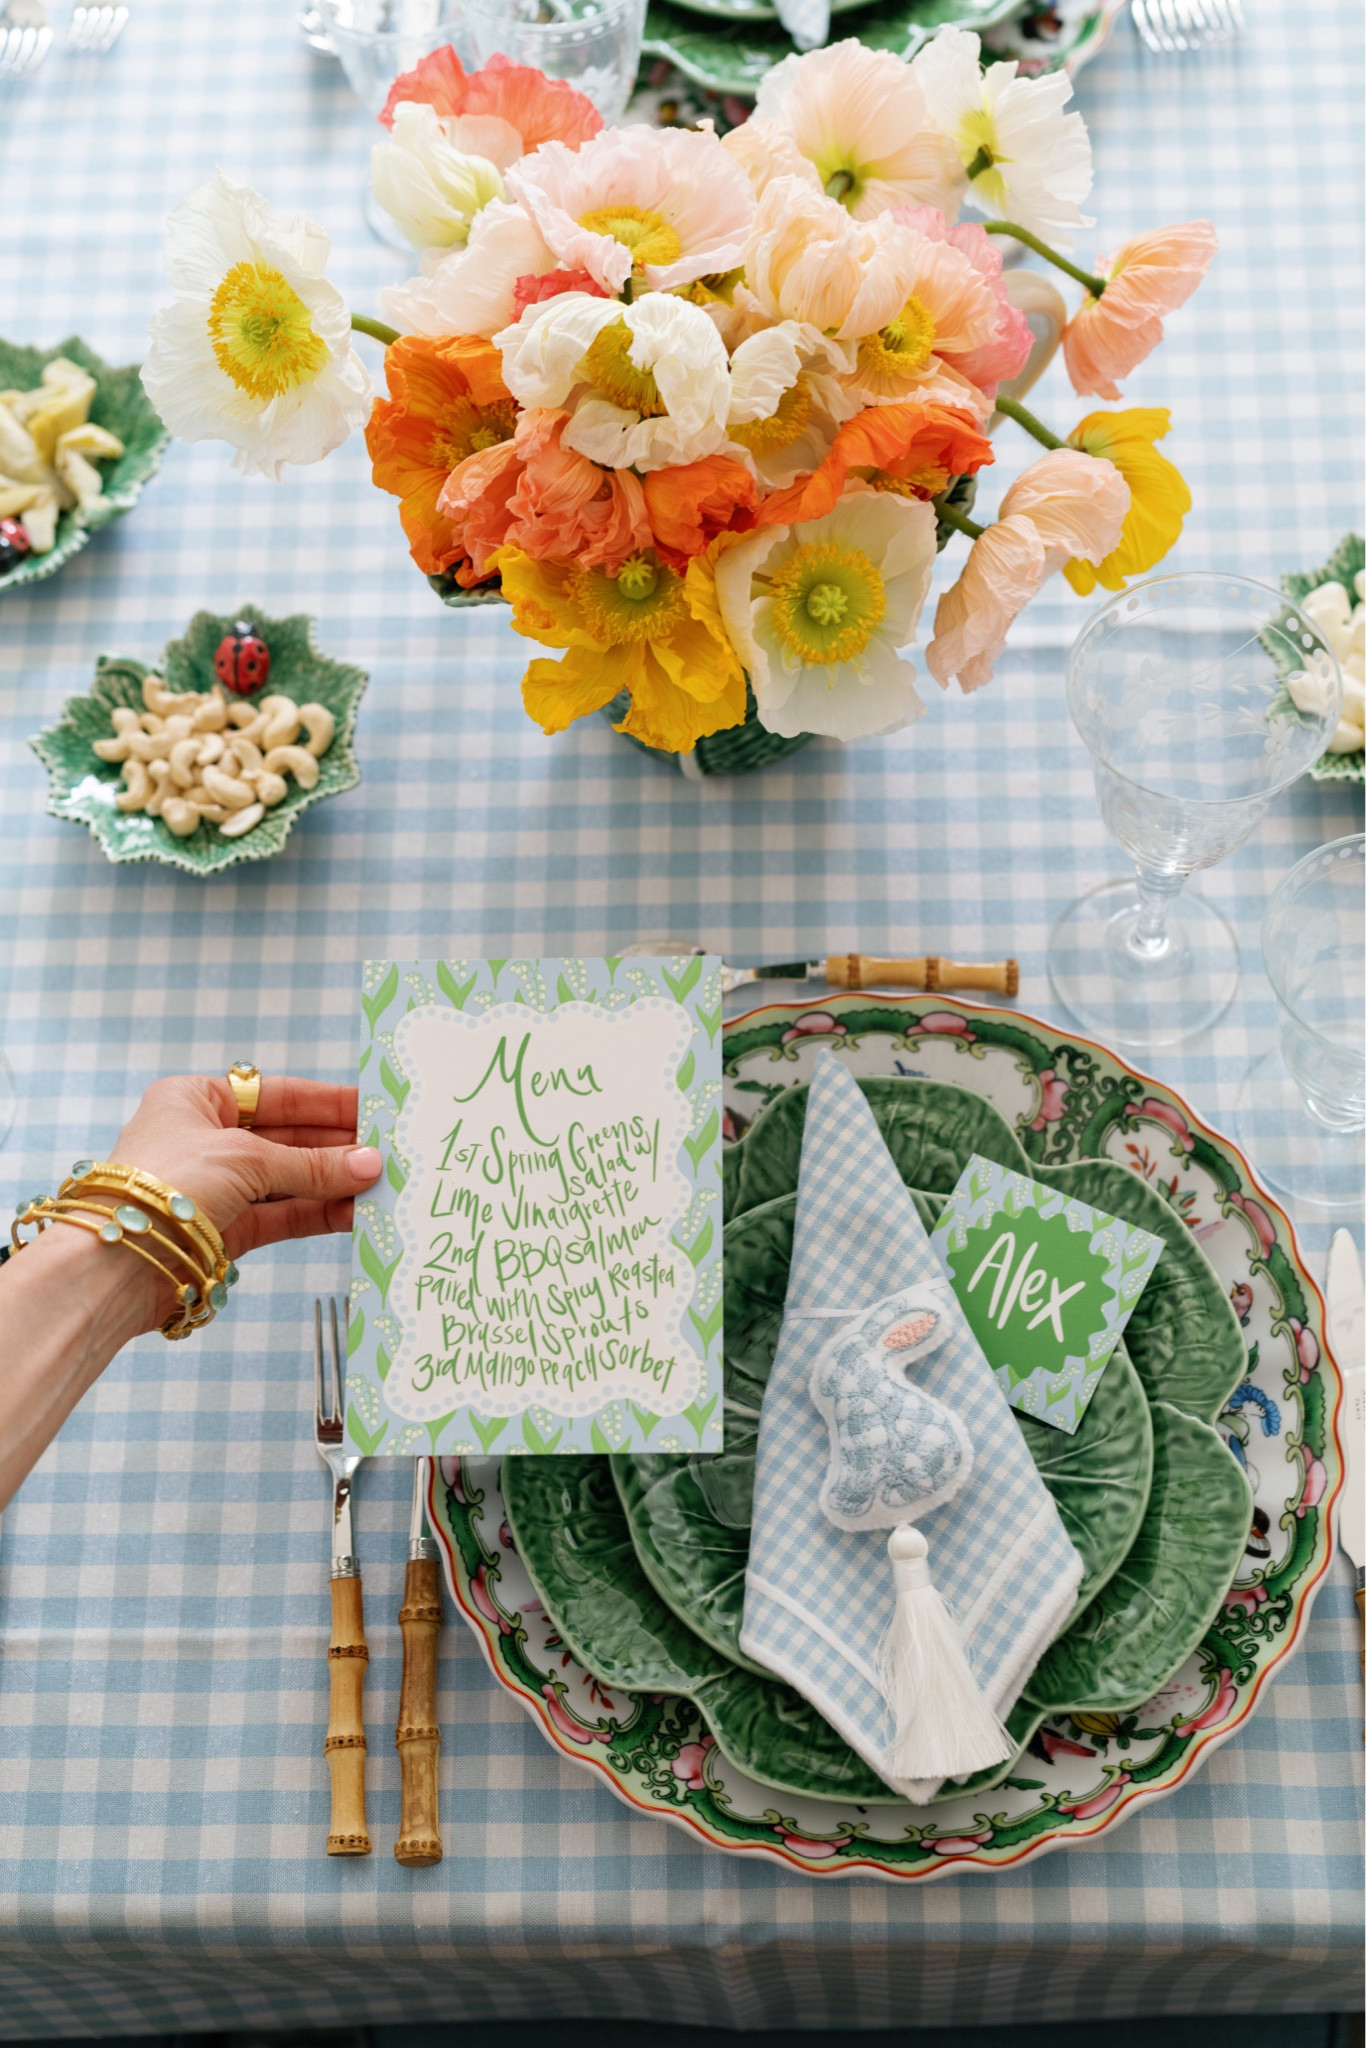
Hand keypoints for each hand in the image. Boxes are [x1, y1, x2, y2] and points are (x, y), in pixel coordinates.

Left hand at [110, 1074, 380, 1260]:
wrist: (117, 1261)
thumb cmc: (167, 1184)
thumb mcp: (246, 1159)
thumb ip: (311, 1164)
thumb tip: (370, 1165)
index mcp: (196, 1100)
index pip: (276, 1094)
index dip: (326, 1102)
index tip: (371, 1108)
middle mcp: (205, 1140)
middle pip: (286, 1138)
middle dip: (336, 1147)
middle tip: (388, 1152)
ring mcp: (216, 1188)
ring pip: (287, 1180)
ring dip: (332, 1183)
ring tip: (381, 1184)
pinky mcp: (224, 1231)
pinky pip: (281, 1215)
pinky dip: (317, 1213)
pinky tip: (354, 1212)